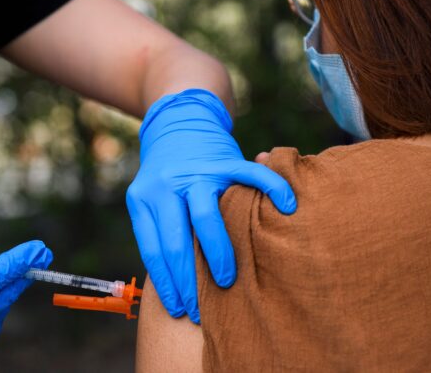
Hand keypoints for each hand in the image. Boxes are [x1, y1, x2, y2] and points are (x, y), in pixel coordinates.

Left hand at [126, 89, 296, 322]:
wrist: (177, 122)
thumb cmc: (167, 174)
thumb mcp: (151, 197)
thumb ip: (162, 227)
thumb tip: (177, 280)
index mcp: (143, 197)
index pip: (154, 250)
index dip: (167, 283)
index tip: (178, 309)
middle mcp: (166, 183)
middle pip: (177, 241)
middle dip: (189, 281)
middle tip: (201, 309)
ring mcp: (196, 170)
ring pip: (205, 217)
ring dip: (218, 254)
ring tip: (227, 281)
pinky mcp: (223, 158)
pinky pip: (251, 175)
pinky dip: (271, 188)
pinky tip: (286, 205)